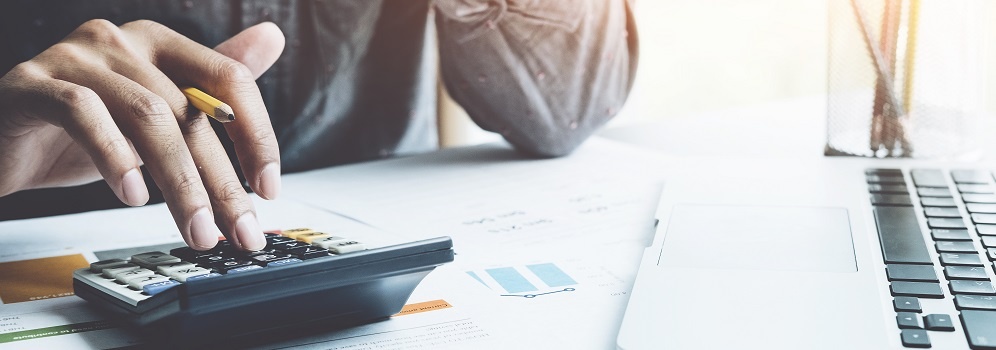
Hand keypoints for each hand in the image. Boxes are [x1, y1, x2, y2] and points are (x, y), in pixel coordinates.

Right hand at [0, 20, 284, 250]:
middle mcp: (121, 40)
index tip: (269, 188)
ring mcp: (75, 58)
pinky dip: (115, 158)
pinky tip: (134, 197)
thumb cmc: (80, 130)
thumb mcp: (154, 116)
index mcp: (159, 42)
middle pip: (191, 111)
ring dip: (180, 185)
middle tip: (240, 230)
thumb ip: (210, 87)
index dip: (258, 135)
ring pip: (149, 118)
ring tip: (198, 231)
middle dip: (223, 181)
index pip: (229, 79)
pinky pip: (85, 116)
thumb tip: (273, 38)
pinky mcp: (34, 86)